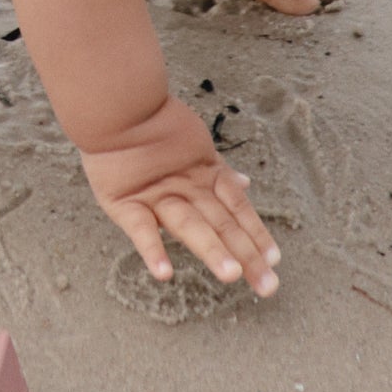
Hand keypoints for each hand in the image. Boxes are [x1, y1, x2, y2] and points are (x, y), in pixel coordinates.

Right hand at [78, 97, 280, 296]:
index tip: (275, 260)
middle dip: (247, 254)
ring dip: (212, 250)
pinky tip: (164, 273)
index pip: (238, 207)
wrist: (117, 105)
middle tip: (268, 286)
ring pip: (191, 225)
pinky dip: (152, 249)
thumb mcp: (192, 146)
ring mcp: (158, 195)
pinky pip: (140, 229)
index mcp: (204, 174)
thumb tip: (245, 183)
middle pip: (223, 223)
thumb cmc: (152, 127)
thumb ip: (217, 169)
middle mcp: (187, 188)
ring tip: (231, 275)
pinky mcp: (127, 201)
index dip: (257, 232)